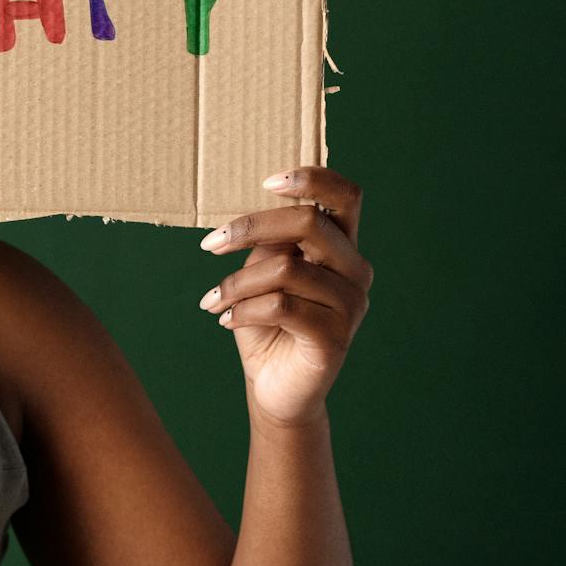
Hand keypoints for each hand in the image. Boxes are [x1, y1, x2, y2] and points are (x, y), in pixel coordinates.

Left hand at [196, 167, 371, 426]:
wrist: (274, 386)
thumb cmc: (266, 323)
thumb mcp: (262, 274)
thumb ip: (270, 245)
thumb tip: (254, 220)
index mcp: (341, 247)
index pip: (345, 196)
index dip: (312, 179)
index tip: (265, 181)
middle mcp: (355, 271)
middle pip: (310, 222)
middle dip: (251, 227)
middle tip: (210, 244)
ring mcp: (351, 304)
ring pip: (286, 269)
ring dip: (237, 283)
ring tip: (214, 301)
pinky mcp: (335, 337)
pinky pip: (281, 306)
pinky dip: (244, 309)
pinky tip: (226, 320)